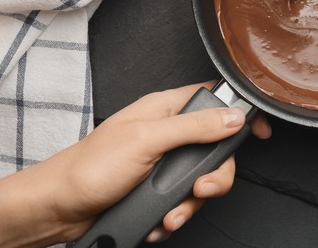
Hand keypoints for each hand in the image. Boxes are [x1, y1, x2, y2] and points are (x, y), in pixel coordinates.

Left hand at [0, 82, 270, 247]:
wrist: (58, 209)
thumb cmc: (89, 168)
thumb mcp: (147, 140)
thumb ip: (194, 127)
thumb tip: (233, 117)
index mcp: (164, 109)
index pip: (213, 97)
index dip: (239, 110)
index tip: (259, 129)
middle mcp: (167, 133)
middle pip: (216, 148)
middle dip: (214, 176)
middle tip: (200, 189)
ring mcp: (162, 163)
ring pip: (202, 180)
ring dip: (191, 203)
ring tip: (170, 215)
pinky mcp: (156, 189)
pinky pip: (183, 201)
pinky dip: (175, 215)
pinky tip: (158, 221)